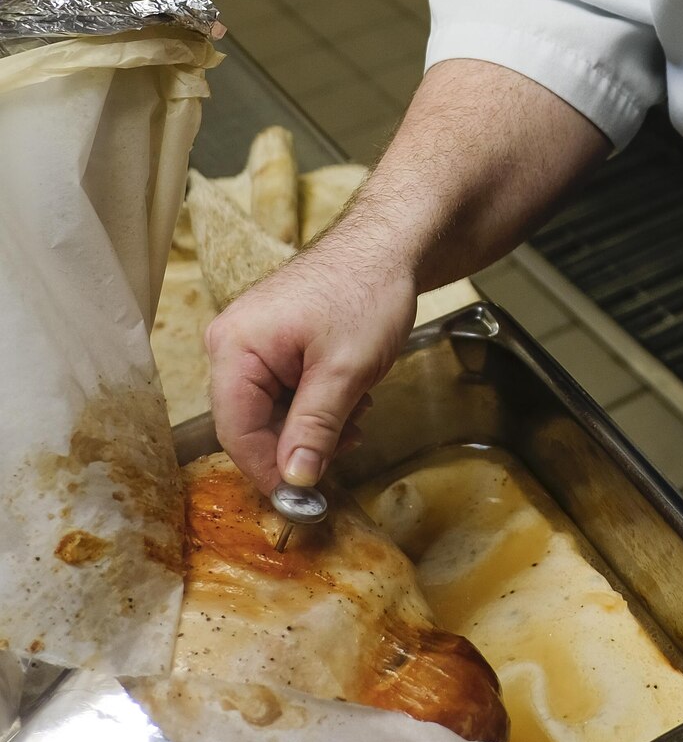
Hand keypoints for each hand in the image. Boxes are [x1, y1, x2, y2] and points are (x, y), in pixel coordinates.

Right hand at [204, 233, 415, 494]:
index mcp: (234, 346)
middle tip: (346, 446)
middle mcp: (231, 343)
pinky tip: (350, 394)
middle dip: (300, 442)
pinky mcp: (273, 342)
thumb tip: (293, 481)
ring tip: (357, 410)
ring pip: (272, 411)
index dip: (269, 469)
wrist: (391, 244)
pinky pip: (283, 391)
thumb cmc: (367, 292)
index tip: (304, 496)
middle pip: (251, 423)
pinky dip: (317, 403)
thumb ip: (314, 429)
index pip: (235, 430)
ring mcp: (251, 342)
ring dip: (315, 424)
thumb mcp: (344, 371)